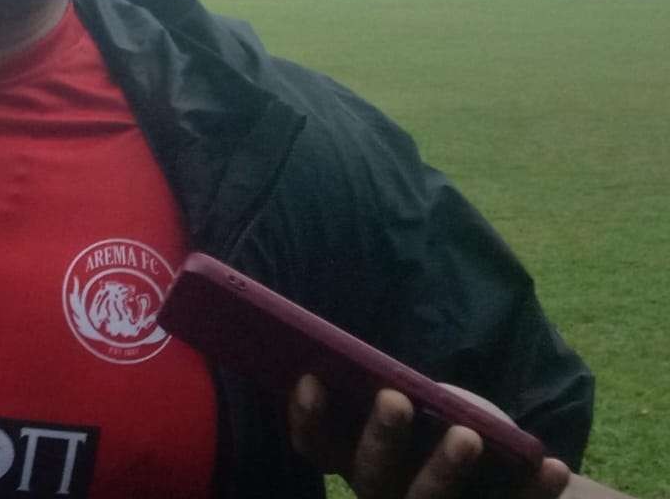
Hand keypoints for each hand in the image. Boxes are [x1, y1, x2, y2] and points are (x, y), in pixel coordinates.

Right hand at [287, 374, 569, 498]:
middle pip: (372, 477)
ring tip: (469, 436)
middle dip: (381, 437)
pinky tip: (551, 465)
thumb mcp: (418, 404)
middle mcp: (385, 494)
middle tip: (395, 398)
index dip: (308, 417)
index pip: (317, 446)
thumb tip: (389, 372)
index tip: (312, 377)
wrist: (509, 477)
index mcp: (357, 457)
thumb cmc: (445, 424)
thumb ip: (397, 394)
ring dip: (444, 470)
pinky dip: (531, 493)